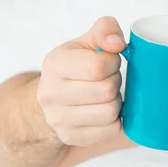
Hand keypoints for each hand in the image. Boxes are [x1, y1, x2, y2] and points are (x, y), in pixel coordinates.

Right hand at [37, 17, 126, 146]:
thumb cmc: (76, 64)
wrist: (53, 96)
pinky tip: (104, 109)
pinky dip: (115, 120)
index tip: (109, 60)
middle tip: (107, 78)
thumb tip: (117, 43)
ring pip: (110, 111)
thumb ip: (105, 29)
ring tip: (105, 93)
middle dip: (115, 81)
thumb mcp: (87, 41)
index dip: (113, 62)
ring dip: (115, 101)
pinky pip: (111, 130)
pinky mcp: (71, 137)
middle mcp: (50, 93)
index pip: (98, 67)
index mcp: (54, 64)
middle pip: (107, 90)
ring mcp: (58, 119)